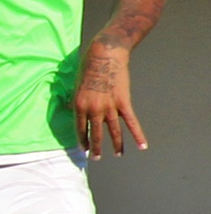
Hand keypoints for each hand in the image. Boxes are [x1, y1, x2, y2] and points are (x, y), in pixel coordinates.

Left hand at [74, 43, 145, 158]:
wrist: (105, 55)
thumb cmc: (87, 67)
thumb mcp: (75, 85)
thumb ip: (75, 100)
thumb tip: (72, 110)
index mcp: (79, 106)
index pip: (80, 129)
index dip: (83, 140)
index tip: (84, 149)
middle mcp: (93, 109)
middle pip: (96, 133)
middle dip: (96, 147)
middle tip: (97, 158)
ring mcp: (109, 107)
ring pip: (113, 131)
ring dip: (116, 145)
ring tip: (118, 155)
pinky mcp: (124, 103)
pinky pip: (131, 122)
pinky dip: (137, 135)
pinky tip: (142, 146)